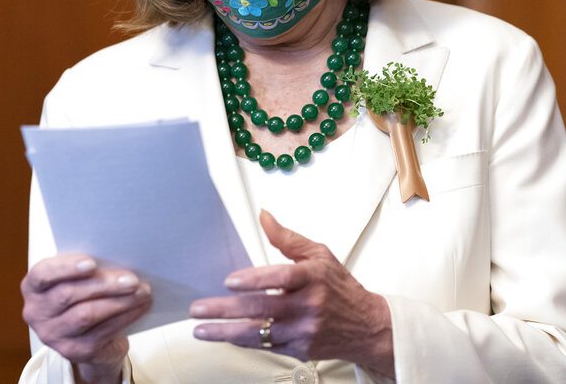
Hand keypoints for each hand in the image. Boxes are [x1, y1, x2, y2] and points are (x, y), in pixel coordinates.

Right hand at [21, 254, 151, 383]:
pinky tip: (140, 307)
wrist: (87, 333)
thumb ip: (87, 266)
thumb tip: (118, 255)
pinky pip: (101, 332)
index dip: (65, 268)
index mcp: (33, 287)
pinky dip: (124, 317)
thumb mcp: (77, 276)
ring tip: (142, 291)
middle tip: (132, 278)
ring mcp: (53, 335)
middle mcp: (37, 313)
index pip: (42, 274)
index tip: (92, 263)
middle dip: (103, 285)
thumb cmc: (83, 292)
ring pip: (86, 315)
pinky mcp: (74, 351)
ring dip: (119, 302)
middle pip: (68, 295)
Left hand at [189, 210, 394, 377]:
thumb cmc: (339, 287)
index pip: (281, 278)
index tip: (230, 281)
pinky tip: (224, 336)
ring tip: (201, 329)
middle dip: (225, 309)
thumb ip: (287, 238)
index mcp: (312, 277)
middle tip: (199, 308)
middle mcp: (307, 306)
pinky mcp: (299, 349)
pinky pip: (265, 346)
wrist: (365, 326)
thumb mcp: (319, 254)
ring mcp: (302, 330)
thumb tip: (264, 217)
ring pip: (259, 332)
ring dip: (225, 332)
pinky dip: (242, 341)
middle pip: (261, 307)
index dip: (254, 280)